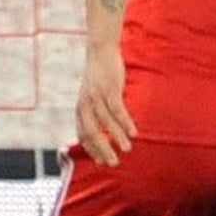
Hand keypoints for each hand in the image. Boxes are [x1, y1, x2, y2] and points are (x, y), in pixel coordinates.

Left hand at [75, 44, 134, 166]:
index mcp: (81, 109)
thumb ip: (93, 111)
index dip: (91, 150)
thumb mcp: (91, 95)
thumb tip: (101, 129)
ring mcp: (97, 97)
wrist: (100, 51)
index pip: (83, 135)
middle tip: (113, 163)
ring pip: (106, 123)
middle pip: (92, 133)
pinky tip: (134, 133)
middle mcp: (86, 105)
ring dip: (117, 138)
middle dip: (103, 150)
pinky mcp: (109, 89)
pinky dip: (125, 123)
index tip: (101, 162)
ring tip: (127, 150)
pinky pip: (118, 110)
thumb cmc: (98, 76)